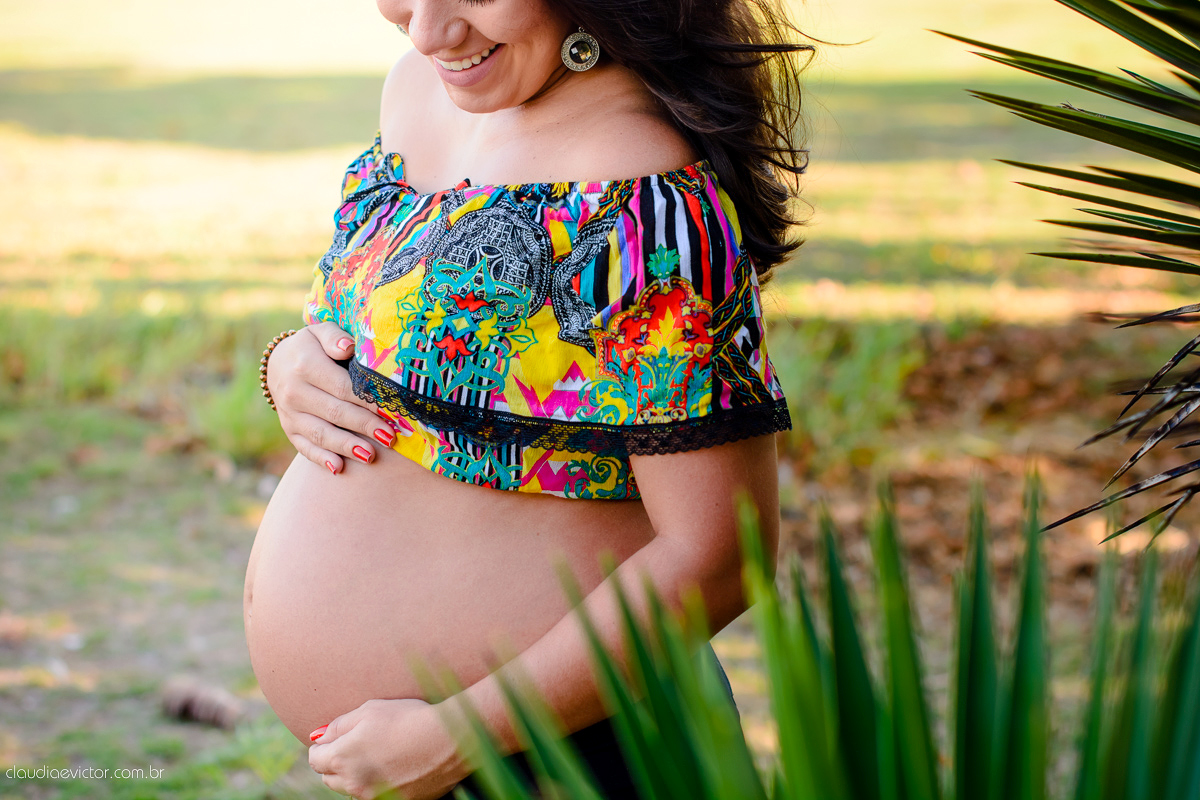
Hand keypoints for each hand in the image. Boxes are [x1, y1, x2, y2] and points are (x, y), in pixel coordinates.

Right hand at [265, 322, 396, 473]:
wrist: (279, 363)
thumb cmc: (312, 347)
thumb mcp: (320, 332)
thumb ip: (335, 337)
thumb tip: (348, 348)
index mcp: (305, 366)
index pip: (343, 387)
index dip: (368, 401)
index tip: (391, 410)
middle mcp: (294, 392)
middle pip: (335, 413)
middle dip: (364, 426)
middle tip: (390, 436)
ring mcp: (289, 414)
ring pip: (320, 434)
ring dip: (347, 446)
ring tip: (370, 456)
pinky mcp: (289, 430)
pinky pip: (304, 448)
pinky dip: (321, 459)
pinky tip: (339, 468)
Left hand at [308, 698, 468, 799]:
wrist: (449, 739)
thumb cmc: (408, 718)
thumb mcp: (369, 710)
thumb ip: (339, 725)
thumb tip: (318, 737)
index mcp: (342, 758)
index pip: (316, 759)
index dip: (323, 747)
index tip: (336, 738)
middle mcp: (354, 783)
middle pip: (329, 778)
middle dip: (336, 763)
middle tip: (357, 745)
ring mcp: (374, 797)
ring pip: (350, 790)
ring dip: (355, 775)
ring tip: (379, 755)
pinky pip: (374, 796)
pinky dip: (377, 784)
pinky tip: (395, 766)